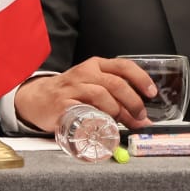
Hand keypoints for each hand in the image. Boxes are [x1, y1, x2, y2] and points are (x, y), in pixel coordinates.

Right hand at [13, 57, 154, 130]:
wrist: (38, 99)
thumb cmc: (70, 94)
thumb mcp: (92, 85)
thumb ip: (116, 98)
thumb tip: (143, 118)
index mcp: (95, 66)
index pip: (123, 66)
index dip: (141, 78)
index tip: (151, 92)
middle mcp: (84, 73)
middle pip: (115, 83)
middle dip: (133, 102)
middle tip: (140, 116)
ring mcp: (73, 88)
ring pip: (102, 94)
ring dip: (117, 110)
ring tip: (122, 122)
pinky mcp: (63, 103)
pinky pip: (85, 109)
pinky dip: (98, 117)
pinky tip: (103, 124)